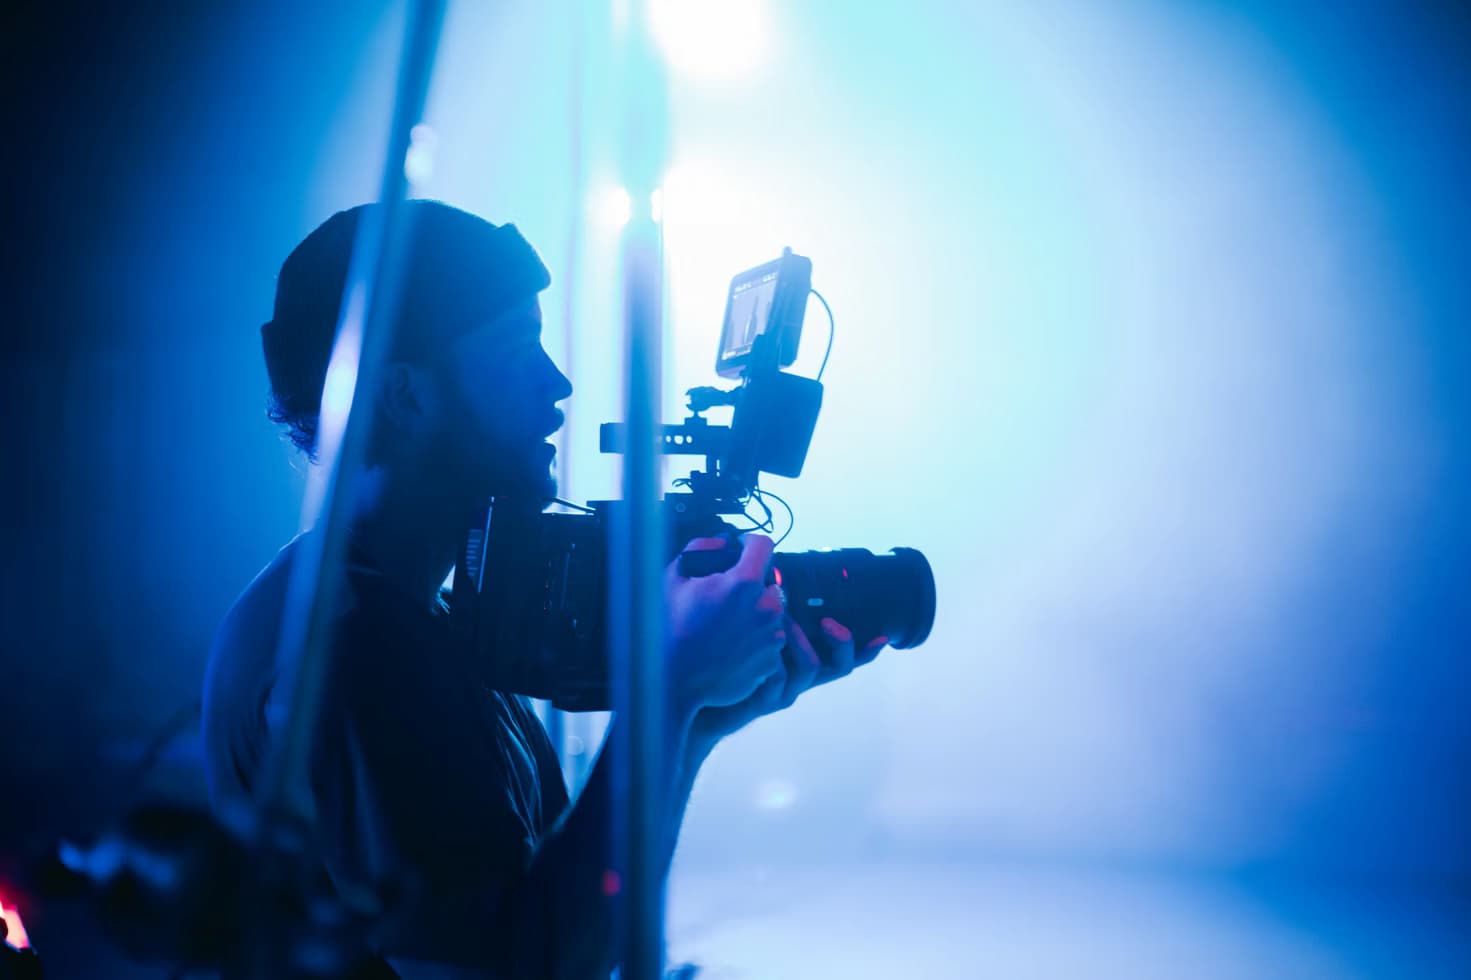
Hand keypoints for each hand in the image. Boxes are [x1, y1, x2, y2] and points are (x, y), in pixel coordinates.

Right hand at [664, 534, 787, 713]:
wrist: (673, 682)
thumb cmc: (670, 631)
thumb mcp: (673, 579)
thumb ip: (699, 550)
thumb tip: (720, 542)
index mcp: (743, 583)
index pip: (763, 544)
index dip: (750, 542)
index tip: (740, 548)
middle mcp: (765, 607)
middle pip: (769, 581)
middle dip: (751, 584)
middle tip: (725, 596)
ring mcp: (772, 636)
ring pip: (772, 611)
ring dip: (755, 611)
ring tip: (726, 624)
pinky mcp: (772, 660)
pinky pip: (770, 639)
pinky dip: (756, 638)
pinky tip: (731, 644)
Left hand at [692, 616, 887, 741]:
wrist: (690, 694)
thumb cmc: (720, 657)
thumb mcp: (749, 628)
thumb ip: (764, 605)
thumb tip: (774, 571)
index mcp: (799, 656)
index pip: (840, 652)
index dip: (865, 646)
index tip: (883, 635)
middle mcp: (796, 676)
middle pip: (838, 667)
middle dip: (844, 644)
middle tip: (832, 624)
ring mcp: (780, 690)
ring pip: (809, 670)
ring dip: (803, 643)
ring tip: (787, 623)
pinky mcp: (759, 700)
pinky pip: (776, 682)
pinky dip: (773, 665)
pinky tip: (761, 650)